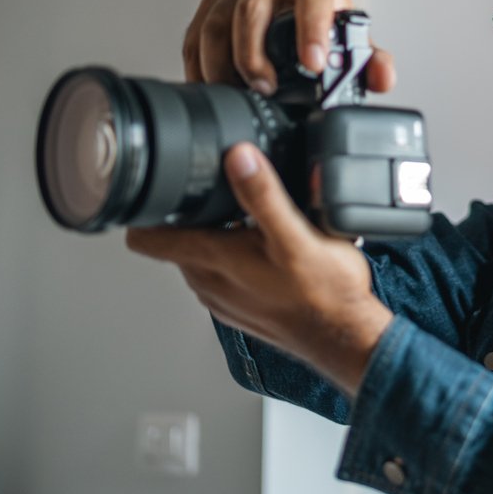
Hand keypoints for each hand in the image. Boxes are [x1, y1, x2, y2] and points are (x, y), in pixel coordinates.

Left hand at [126, 142, 393, 397]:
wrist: (347, 337)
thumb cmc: (325, 294)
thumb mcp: (297, 234)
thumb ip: (264, 194)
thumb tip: (238, 156)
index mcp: (211, 260)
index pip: (145, 237)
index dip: (145, 208)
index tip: (159, 184)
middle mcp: (208, 282)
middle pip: (174, 239)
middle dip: (189, 213)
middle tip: (221, 189)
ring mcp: (221, 297)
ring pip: (199, 255)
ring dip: (215, 234)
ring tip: (250, 218)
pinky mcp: (239, 307)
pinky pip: (222, 273)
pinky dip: (234, 256)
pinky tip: (267, 249)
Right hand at [182, 0, 396, 94]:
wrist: (298, 12)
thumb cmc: (326, 25)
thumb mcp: (351, 42)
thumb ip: (372, 62)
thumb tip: (383, 78)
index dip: (311, 28)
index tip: (313, 64)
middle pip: (252, 8)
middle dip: (254, 53)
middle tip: (265, 88)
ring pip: (217, 20)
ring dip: (222, 62)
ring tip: (238, 92)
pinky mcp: (213, 2)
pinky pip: (197, 33)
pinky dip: (200, 64)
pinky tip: (213, 86)